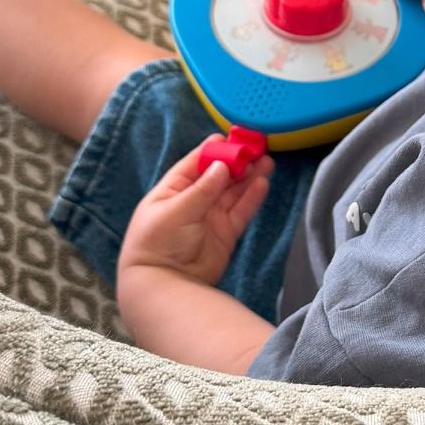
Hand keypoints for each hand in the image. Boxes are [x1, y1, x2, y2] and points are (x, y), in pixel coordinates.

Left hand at [118, 138, 274, 287]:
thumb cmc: (159, 243)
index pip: (195, 164)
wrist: (164, 285)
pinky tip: (263, 184)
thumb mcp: (176, 211)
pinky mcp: (225, 233)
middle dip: (237, 162)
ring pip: (233, 192)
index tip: (232, 138)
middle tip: (257, 149)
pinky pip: (241, 211)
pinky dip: (252, 198)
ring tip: (266, 162)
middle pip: (219, 176)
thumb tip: (222, 165)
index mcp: (172, 190)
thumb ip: (202, 189)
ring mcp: (210, 217)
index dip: (213, 151)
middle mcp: (193, 201)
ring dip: (249, 177)